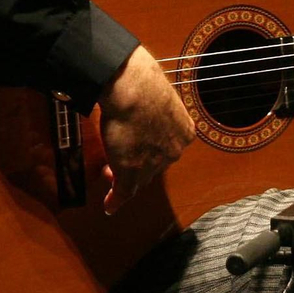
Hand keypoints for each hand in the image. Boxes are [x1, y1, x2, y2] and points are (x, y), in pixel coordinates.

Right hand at [96, 46, 193, 214]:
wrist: (133, 89)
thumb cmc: (145, 86)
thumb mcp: (160, 100)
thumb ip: (157, 111)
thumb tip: (145, 107)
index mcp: (184, 132)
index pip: (168, 149)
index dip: (151, 151)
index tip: (138, 147)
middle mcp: (174, 150)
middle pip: (155, 164)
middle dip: (137, 164)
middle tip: (120, 160)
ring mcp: (153, 163)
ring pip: (138, 176)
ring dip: (122, 178)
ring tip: (109, 173)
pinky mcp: (131, 171)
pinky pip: (124, 191)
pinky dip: (115, 200)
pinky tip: (110, 206)